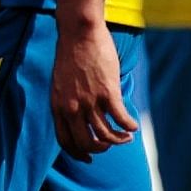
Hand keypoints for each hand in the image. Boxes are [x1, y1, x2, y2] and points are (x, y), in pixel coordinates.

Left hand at [50, 19, 137, 160]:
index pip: (65, 140)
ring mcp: (89, 101)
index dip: (78, 154)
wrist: (78, 32)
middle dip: (101, 149)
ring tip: (127, 134)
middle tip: (111, 144)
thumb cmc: (71, 54)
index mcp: (57, 104)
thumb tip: (78, 118)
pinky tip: (132, 124)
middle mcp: (72, 106)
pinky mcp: (107, 93)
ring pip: (106, 135)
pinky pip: (121, 120)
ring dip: (120, 139)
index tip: (89, 158)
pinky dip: (129, 126)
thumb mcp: (59, 82)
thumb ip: (66, 101)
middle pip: (86, 144)